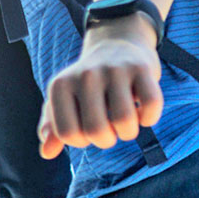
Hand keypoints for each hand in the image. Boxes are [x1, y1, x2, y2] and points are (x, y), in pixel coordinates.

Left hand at [37, 22, 163, 158]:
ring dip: (128, 132)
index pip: (68, 134)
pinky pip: (151, 105)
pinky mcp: (142, 67)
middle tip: (109, 130)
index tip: (86, 130)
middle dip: (106, 140)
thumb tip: (47, 153)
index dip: (81, 141)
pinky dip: (149, 118)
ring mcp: (114, 69)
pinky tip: (142, 112)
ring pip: (125, 121)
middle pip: (97, 131)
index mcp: (60, 86)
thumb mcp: (63, 101)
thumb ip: (52, 128)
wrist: (115, 45)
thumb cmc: (86, 85)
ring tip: (125, 123)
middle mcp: (85, 75)